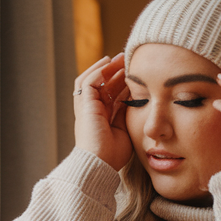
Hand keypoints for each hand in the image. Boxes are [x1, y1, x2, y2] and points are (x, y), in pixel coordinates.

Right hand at [74, 54, 132, 172]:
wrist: (99, 163)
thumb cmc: (112, 154)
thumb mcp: (125, 130)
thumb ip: (127, 114)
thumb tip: (137, 98)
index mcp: (101, 119)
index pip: (110, 95)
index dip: (121, 83)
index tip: (134, 74)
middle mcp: (92, 112)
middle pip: (102, 86)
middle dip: (114, 72)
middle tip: (128, 59)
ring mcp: (86, 108)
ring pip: (92, 80)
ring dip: (105, 68)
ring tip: (119, 57)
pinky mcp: (84, 105)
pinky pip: (88, 82)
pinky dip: (98, 71)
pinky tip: (110, 63)